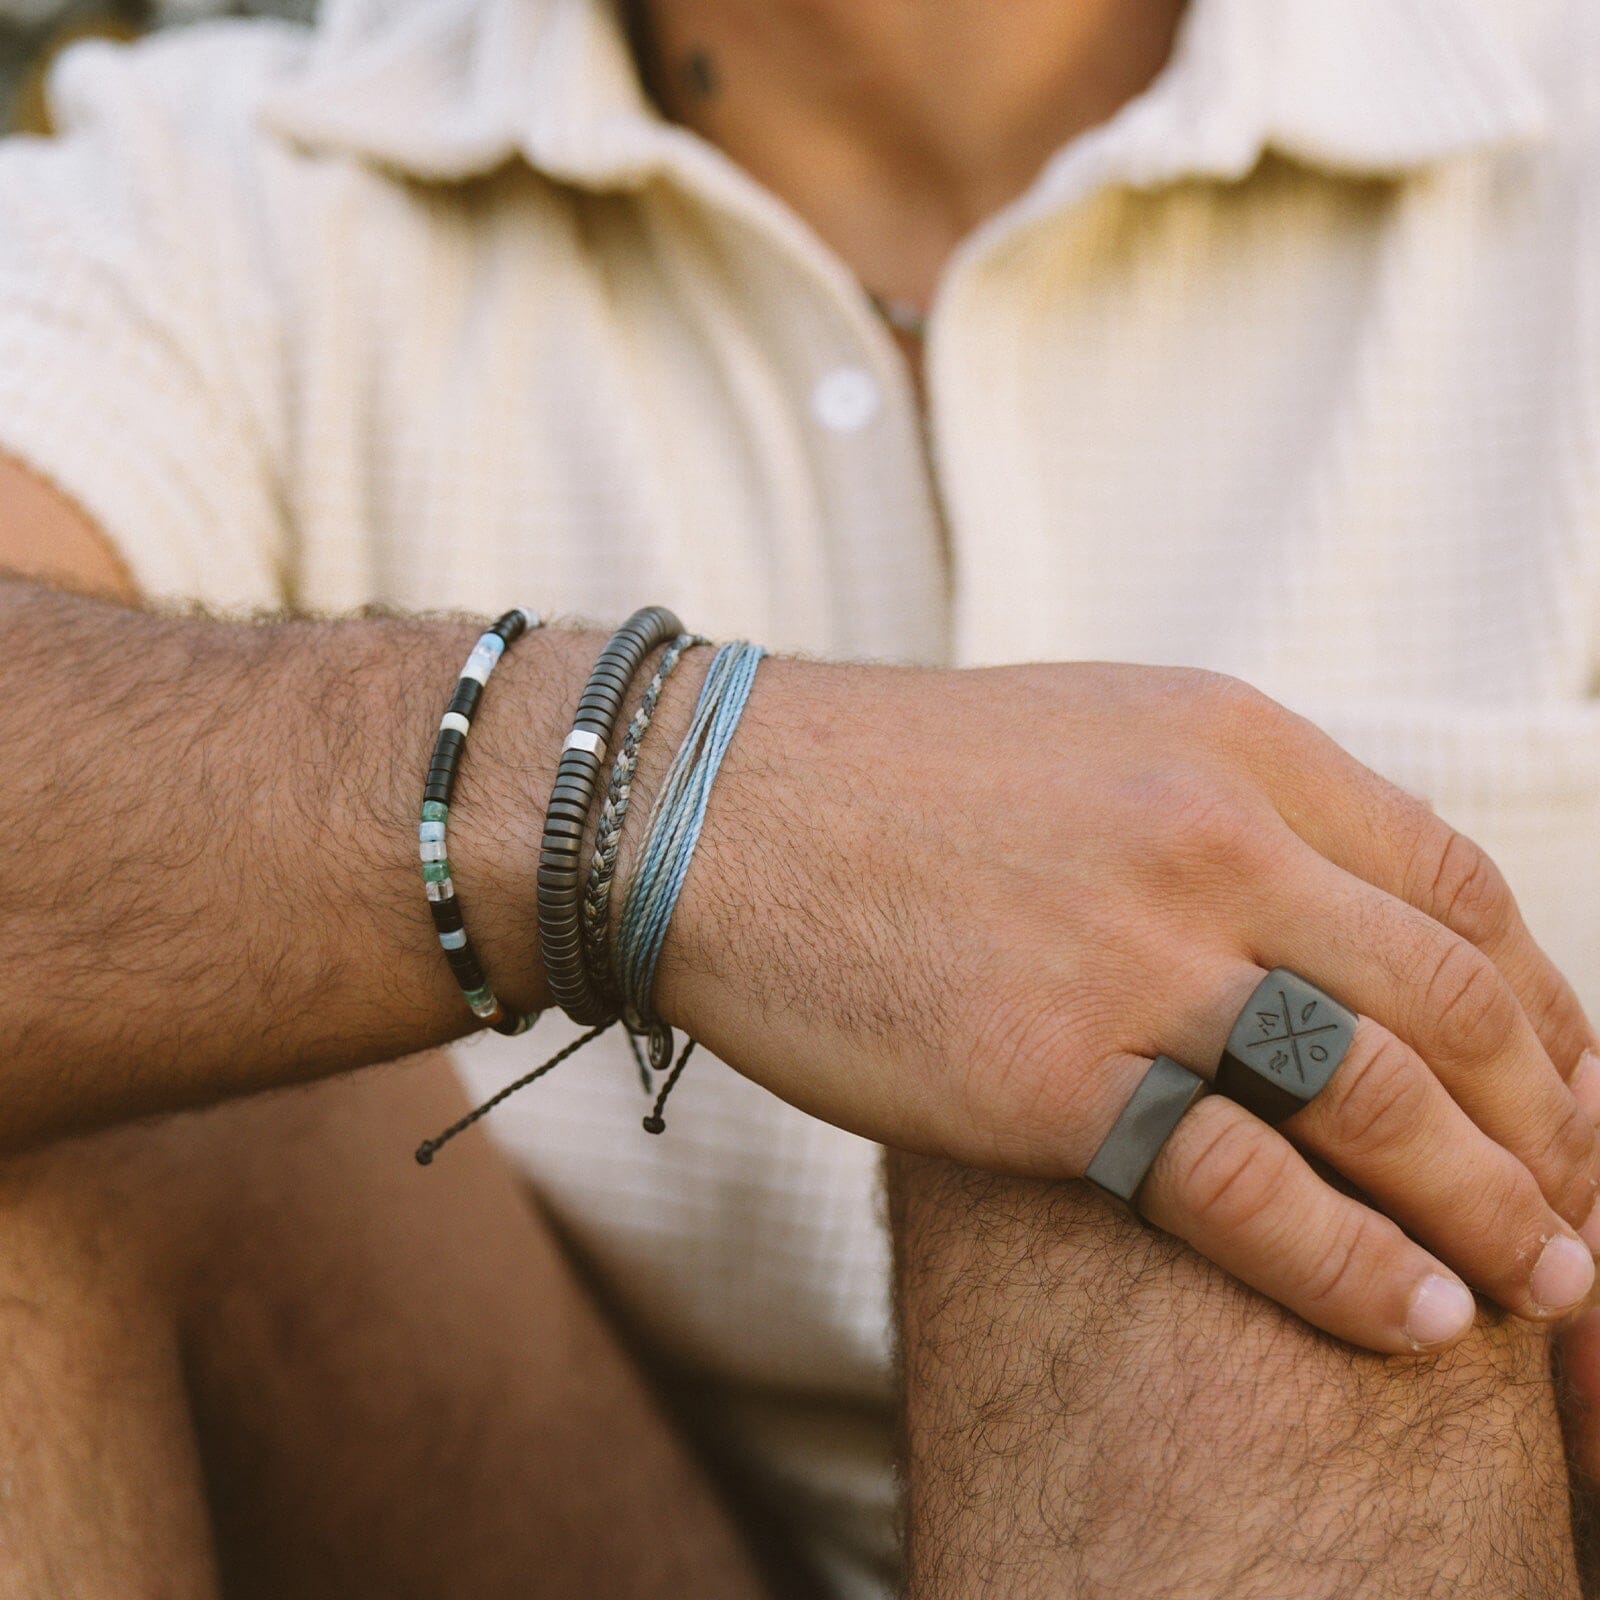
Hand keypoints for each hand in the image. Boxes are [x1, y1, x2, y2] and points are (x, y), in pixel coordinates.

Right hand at [660, 659, 1599, 1353]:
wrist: (710, 808)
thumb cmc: (887, 780)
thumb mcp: (1090, 738)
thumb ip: (1222, 811)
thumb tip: (1327, 922)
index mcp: (1231, 741)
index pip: (1453, 881)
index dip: (1542, 999)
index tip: (1568, 1082)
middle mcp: (1210, 836)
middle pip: (1450, 998)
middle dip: (1550, 1118)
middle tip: (1583, 1203)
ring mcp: (1135, 954)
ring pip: (1382, 1099)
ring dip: (1493, 1207)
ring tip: (1548, 1283)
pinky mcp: (1050, 1071)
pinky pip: (1248, 1187)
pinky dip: (1354, 1266)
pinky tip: (1417, 1321)